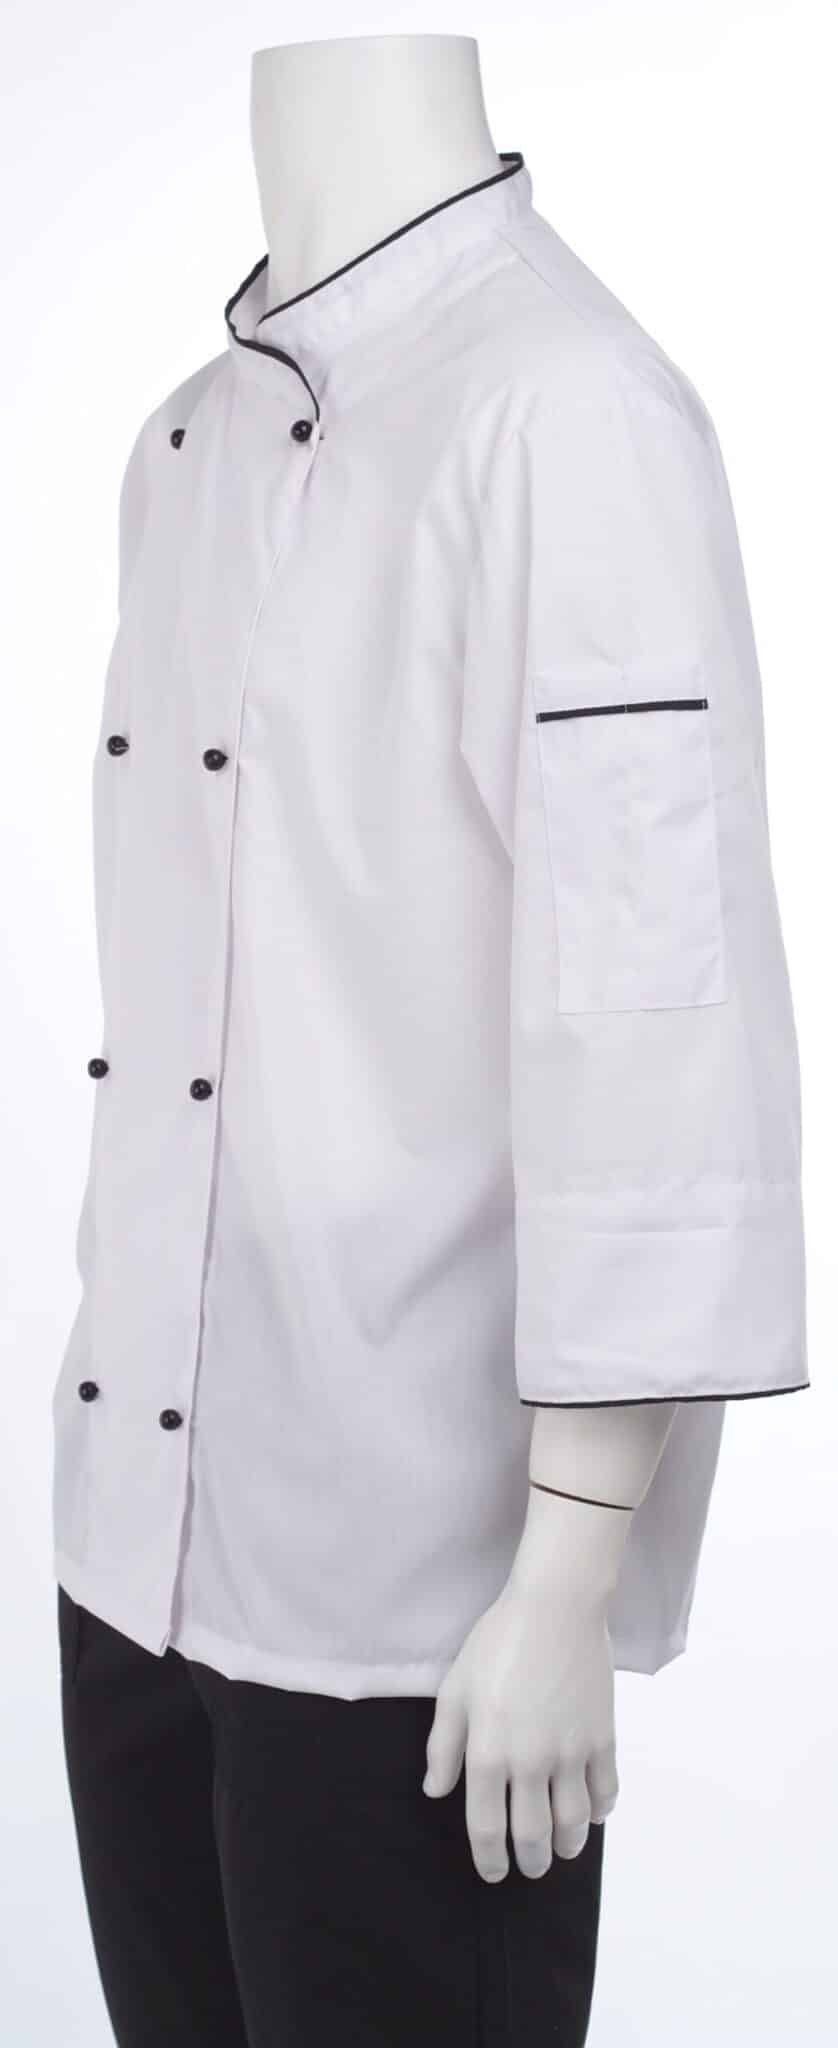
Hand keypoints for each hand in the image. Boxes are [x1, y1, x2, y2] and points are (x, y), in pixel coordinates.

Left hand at [423, 1573, 618, 1882]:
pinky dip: (600, 1810)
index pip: (487, 1827)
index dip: (490, 1858)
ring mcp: (571, 1752)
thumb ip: (444, 1746)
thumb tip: (436, 1791)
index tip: (493, 1872)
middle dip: (531, 1861)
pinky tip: (593, 1813)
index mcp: (488, 1754)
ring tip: (563, 1849)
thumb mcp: (455, 1690)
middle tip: (531, 1868)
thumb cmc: (497, 1643)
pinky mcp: (603, 1737)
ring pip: (573, 1821)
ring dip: (568, 1844)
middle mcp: (530, 1762)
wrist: (556, 1607)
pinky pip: (606, 1790)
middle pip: (533, 1834)